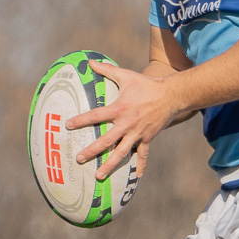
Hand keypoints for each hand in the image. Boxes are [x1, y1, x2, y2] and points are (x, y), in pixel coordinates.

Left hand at [67, 60, 181, 180]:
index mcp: (119, 109)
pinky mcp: (148, 138)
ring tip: (98, 176)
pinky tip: (137, 177)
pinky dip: (140, 165)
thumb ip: (106, 70)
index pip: (95, 116)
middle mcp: (127, 124)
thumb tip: (89, 61)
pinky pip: (143, 154)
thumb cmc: (146, 85)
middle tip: (78, 159)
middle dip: (91, 151)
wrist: (171, 95)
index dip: (80, 120)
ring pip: (121, 153)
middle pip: (106, 141)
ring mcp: (138, 133)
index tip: (67, 126)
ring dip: (109, 165)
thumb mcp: (126, 75)